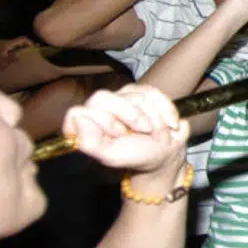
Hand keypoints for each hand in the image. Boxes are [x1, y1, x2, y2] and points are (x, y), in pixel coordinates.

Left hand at [0, 36, 34, 75]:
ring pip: (12, 44)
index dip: (30, 42)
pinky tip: (11, 58)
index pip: (22, 39)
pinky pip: (7, 47)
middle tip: (30, 52)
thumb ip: (14, 57)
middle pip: (17, 41)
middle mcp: (3, 42)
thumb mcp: (4, 62)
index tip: (35, 48)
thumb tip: (21, 54)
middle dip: (24, 46)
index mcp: (7, 44)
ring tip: (22, 56)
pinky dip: (12, 50)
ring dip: (18, 48)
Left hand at [64, 85, 189, 181]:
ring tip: (155, 133)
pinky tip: (170, 124)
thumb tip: (79, 118)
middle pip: (103, 98)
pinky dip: (166, 111)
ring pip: (134, 96)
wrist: (166, 153)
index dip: (101, 122)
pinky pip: (153, 93)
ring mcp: (120, 96)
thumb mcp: (112, 156)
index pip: (78, 113)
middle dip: (131, 116)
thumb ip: (90, 142)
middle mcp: (99, 107)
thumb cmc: (137, 156)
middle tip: (142, 132)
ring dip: (152, 119)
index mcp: (86, 125)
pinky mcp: (141, 91)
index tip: (118, 135)